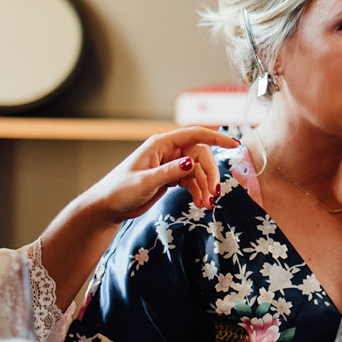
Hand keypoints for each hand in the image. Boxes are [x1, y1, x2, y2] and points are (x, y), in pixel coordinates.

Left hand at [86, 127, 239, 222]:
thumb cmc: (119, 191)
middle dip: (210, 173)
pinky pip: (192, 180)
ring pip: (198, 170)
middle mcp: (168, 151)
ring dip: (205, 186)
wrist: (107, 207)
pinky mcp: (171, 177)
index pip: (194, 134)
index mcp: (161, 144)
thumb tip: (192, 162)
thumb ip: (168, 172)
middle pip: (200, 155)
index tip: (234, 143)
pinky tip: (200, 203)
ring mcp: (170, 164)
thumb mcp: (144, 182)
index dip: (215, 137)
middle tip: (214, 193)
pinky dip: (198, 191)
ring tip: (206, 204)